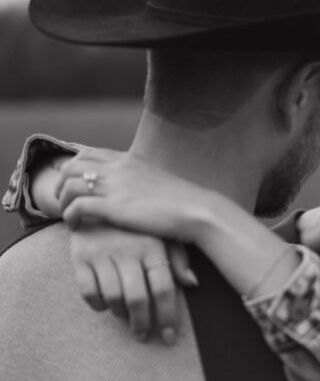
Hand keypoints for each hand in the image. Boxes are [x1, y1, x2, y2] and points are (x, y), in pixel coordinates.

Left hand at [56, 149, 219, 243]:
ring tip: (67, 216)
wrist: (198, 212)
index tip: (72, 184)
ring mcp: (115, 186)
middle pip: (72, 165)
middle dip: (61, 183)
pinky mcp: (114, 207)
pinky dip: (70, 216)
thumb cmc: (185, 204)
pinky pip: (78, 207)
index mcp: (129, 160)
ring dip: (62, 201)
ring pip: (70, 185)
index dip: (73, 167)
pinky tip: (75, 227)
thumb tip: (141, 191)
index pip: (88, 153)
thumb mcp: (160, 183)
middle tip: (63, 200)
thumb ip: (143, 181)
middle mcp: (118, 168)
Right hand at [70, 226, 195, 342]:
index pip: (163, 289)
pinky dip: (98, 305)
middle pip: (137, 298)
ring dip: (121, 315)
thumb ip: (178, 259)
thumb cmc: (137, 228)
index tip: (168, 337)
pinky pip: (88, 292)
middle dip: (142, 324)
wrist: (95, 202)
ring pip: (113, 297)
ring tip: (127, 318)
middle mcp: (127, 249)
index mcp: (152, 246)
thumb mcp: (161, 236)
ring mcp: (102, 252)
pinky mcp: (80, 257)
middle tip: (143, 336)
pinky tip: (106, 306)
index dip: (168, 317)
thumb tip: (193, 283)